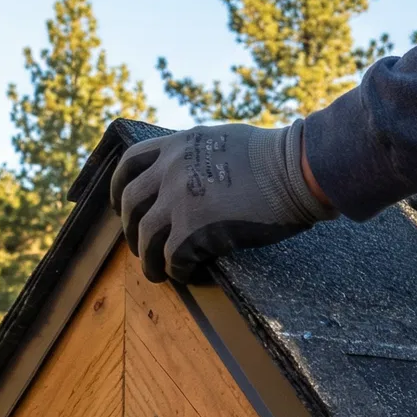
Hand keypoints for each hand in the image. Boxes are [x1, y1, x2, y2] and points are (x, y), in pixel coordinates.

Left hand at [110, 122, 332, 281]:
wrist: (296, 171)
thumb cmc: (278, 158)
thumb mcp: (226, 141)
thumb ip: (202, 153)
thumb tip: (200, 170)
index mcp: (178, 145)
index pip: (130, 163)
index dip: (120, 188)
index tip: (122, 206)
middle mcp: (171, 169)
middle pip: (132, 204)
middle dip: (131, 230)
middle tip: (141, 246)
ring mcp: (179, 199)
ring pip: (146, 237)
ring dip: (148, 260)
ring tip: (158, 273)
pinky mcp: (193, 230)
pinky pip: (171, 258)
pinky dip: (176, 271)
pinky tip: (189, 275)